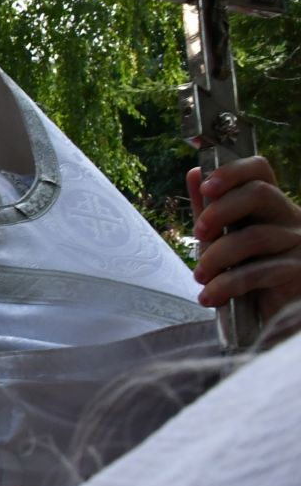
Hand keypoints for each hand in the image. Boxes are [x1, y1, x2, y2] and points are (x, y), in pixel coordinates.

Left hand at [187, 159, 300, 322]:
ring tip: (200, 276)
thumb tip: (195, 173)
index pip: (259, 169)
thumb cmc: (244, 272)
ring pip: (255, 235)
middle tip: (198, 234)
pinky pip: (259, 271)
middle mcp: (290, 217)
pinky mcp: (298, 271)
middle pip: (260, 193)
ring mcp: (298, 243)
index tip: (206, 186)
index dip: (232, 172)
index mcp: (270, 204)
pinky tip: (210, 296)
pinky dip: (226, 284)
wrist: (266, 315)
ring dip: (217, 256)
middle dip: (220, 211)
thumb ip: (209, 209)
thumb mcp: (220, 239)